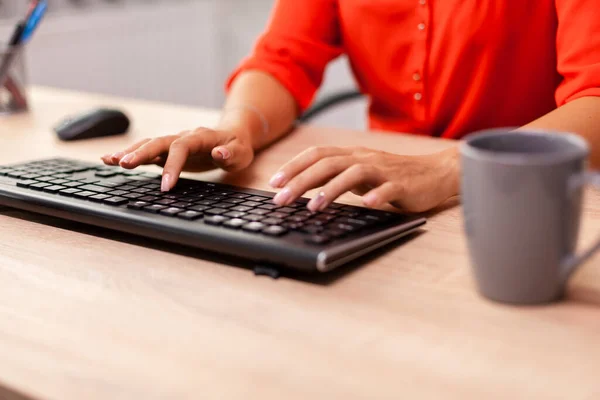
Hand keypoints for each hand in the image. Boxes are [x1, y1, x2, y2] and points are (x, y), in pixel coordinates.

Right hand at [101, 127, 253, 190]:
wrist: (233, 136)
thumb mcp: (241, 153)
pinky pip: (146, 151)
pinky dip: (129, 155)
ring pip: (148, 144)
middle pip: (159, 142)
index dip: (173, 165)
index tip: (166, 187)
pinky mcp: (168, 151)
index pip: (182, 147)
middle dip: (141, 153)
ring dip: (129, 152)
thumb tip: (219, 154)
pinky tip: (110, 160)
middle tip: (124, 165)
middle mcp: (183, 136)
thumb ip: (230, 154)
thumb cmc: (237, 147)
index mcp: (200, 137)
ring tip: (109, 160)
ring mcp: (173, 143)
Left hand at [269, 146, 458, 212]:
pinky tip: (365, 205)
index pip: (317, 155)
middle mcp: (364, 158)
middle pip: (328, 163)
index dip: (294, 166)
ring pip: (353, 173)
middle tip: (281, 199)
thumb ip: (337, 178)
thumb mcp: (360, 174)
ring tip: (313, 207)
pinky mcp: (402, 184)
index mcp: (352, 155)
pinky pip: (388, 188)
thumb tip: (305, 190)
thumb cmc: (393, 175)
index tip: (274, 183)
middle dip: (301, 181)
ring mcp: (383, 170)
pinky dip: (376, 195)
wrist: (435, 173)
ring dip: (331, 189)